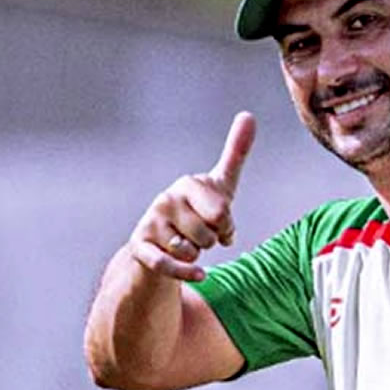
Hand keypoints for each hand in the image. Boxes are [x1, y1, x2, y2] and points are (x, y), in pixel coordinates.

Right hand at [129, 111, 255, 281]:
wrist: (160, 241)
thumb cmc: (196, 210)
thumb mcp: (220, 185)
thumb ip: (236, 153)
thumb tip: (248, 115)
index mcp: (188, 184)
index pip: (221, 212)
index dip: (226, 226)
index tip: (218, 222)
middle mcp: (165, 199)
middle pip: (208, 235)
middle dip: (211, 242)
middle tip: (199, 235)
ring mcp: (151, 223)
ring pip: (191, 250)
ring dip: (195, 255)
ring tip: (185, 244)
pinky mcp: (141, 247)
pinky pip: (168, 264)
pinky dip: (186, 272)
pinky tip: (200, 274)